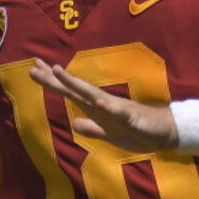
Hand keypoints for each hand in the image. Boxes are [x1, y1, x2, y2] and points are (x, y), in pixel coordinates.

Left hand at [29, 59, 175, 152]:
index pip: (70, 92)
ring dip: (74, 83)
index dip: (52, 82)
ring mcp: (116, 109)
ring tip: (58, 71)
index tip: (33, 69)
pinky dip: (106, 106)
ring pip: (91, 94)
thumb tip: (74, 123)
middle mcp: (102, 103)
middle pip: (74, 88)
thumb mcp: (109, 133)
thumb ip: (92, 128)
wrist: (164, 133)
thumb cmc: (136, 131)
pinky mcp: (130, 117)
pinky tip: (97, 101)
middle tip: (33, 65)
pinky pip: (117, 112)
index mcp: (96, 108)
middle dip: (54, 78)